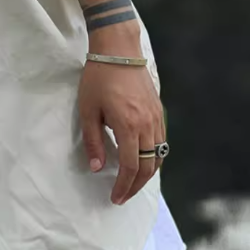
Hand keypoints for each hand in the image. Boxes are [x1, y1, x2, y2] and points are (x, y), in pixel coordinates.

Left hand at [78, 58, 164, 205]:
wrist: (119, 51)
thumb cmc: (98, 79)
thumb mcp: (88, 111)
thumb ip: (93, 141)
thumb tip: (96, 167)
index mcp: (128, 126)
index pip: (131, 167)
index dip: (123, 186)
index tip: (115, 198)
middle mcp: (147, 125)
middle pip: (149, 166)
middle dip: (136, 186)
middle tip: (122, 196)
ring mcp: (156, 118)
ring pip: (158, 156)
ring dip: (146, 174)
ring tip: (131, 184)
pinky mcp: (158, 111)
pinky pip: (161, 142)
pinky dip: (154, 157)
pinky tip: (143, 161)